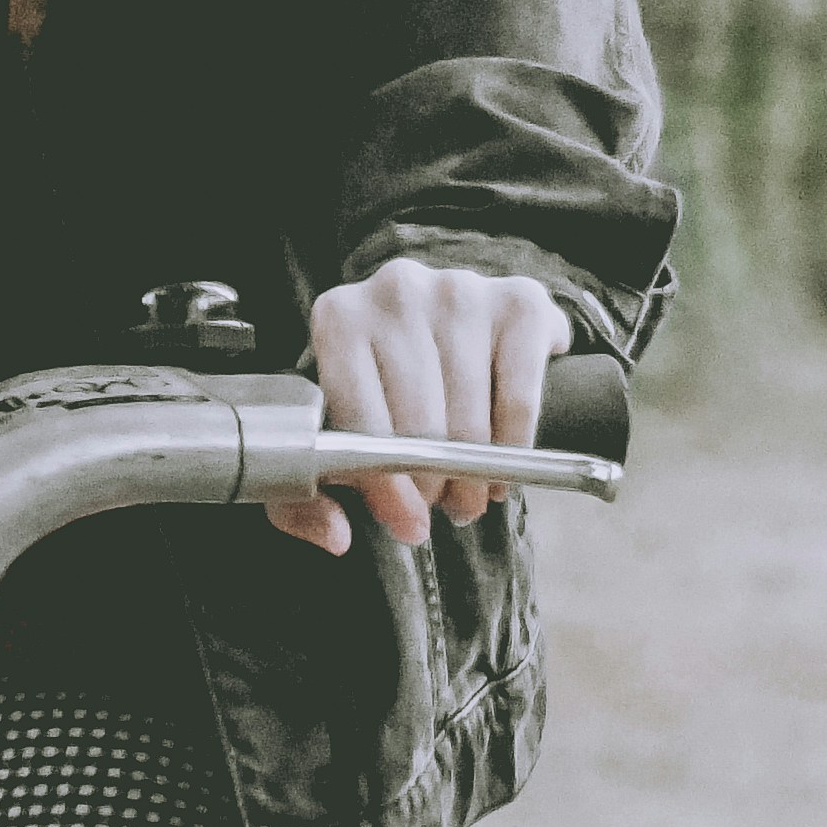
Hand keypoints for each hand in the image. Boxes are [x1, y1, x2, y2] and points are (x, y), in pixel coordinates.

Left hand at [269, 256, 566, 556]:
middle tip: (439, 508)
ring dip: (473, 475)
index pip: (360, 419)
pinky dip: (515, 448)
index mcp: (339, 317)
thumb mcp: (329, 430)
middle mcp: (398, 291)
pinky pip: (519, 399)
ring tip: (468, 495)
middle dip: (432, 485)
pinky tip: (502, 466)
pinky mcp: (520, 301)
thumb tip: (335, 535)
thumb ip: (307, 493)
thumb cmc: (379, 384)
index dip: (383, 483)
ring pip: (470, 417)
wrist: (441, 322)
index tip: (405, 522)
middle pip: (420, 422)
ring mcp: (462, 290)